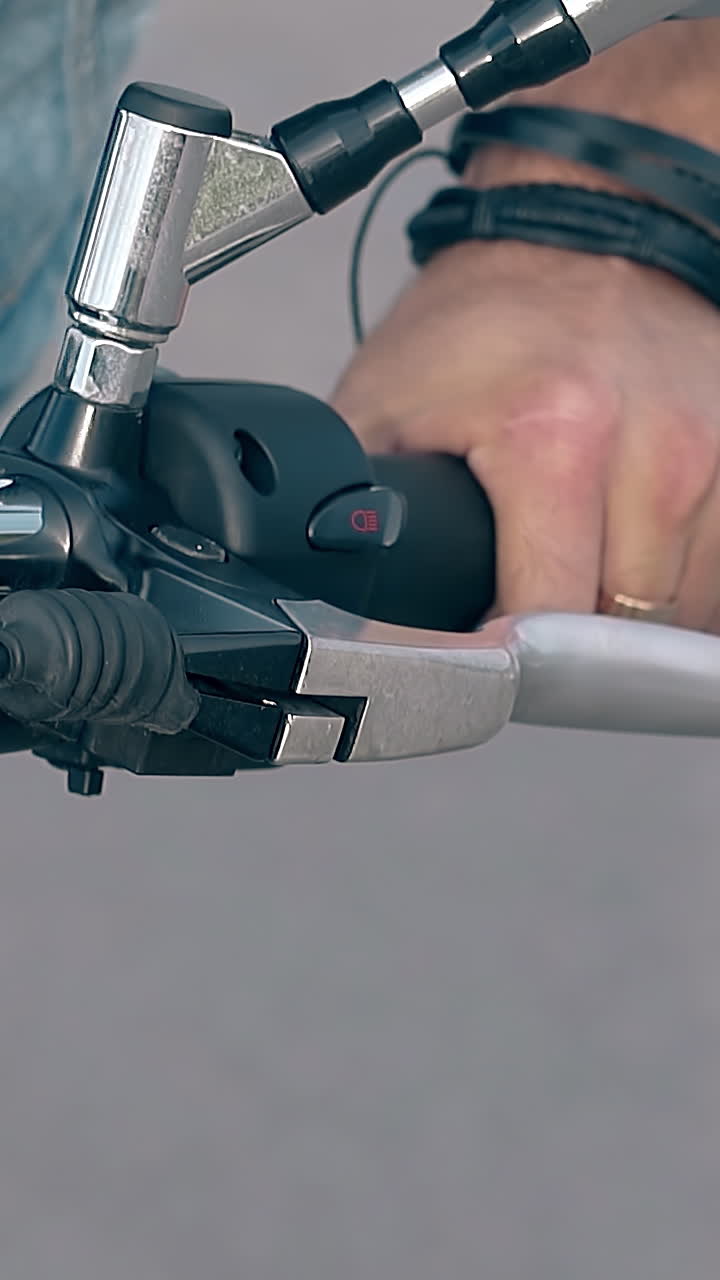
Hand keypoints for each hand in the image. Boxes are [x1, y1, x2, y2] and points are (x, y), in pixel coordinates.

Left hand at [332, 236, 719, 629]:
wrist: (589, 221)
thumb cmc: (486, 315)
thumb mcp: (384, 407)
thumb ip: (357, 512)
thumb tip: (340, 604)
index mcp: (553, 435)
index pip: (551, 619)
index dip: (511, 660)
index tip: (488, 662)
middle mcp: (655, 447)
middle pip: (624, 631)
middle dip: (571, 646)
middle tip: (528, 615)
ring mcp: (715, 451)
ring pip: (686, 612)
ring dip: (628, 619)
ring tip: (579, 570)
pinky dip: (678, 586)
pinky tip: (629, 551)